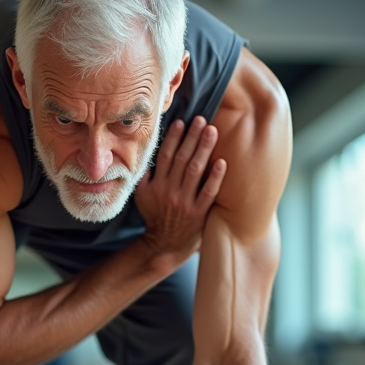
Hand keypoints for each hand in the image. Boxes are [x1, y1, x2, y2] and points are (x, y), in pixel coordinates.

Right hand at [134, 116, 226, 264]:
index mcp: (156, 185)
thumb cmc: (155, 217)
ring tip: (212, 131)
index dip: (174, 137)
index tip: (182, 121)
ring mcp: (185, 202)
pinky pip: (208, 192)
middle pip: (181, 158)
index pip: (165, 156)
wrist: (164, 245)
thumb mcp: (142, 197)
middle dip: (192, 137)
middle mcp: (170, 191)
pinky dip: (215, 177)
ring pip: (194, 171)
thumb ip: (145, 177)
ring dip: (203, 149)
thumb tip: (148, 154)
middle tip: (202, 119)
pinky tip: (222, 162)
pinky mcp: (199, 213)